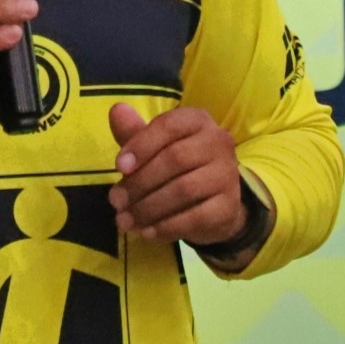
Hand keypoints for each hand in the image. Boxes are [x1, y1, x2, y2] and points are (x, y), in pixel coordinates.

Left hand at [107, 104, 245, 244]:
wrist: (213, 203)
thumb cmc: (177, 167)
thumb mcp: (153, 148)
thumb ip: (134, 133)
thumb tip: (116, 111)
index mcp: (197, 121)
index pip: (169, 125)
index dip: (141, 145)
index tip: (118, 166)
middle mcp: (218, 142)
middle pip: (175, 159)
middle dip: (139, 182)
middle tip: (115, 201)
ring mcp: (227, 174)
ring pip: (184, 190)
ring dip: (148, 208)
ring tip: (124, 220)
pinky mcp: (229, 205)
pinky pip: (196, 217)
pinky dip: (167, 227)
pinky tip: (146, 232)